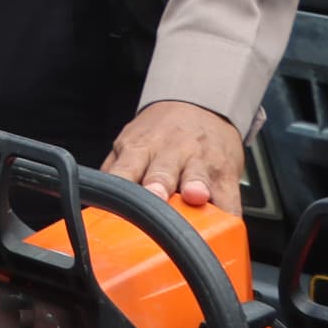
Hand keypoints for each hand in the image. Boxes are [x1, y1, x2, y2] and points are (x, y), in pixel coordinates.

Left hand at [104, 101, 245, 210]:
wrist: (199, 104)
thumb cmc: (161, 133)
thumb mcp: (131, 143)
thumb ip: (115, 171)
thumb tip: (98, 202)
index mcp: (139, 149)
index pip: (124, 170)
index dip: (121, 185)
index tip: (117, 203)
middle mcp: (169, 153)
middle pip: (161, 172)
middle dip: (157, 185)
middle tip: (154, 195)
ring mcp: (200, 162)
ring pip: (198, 177)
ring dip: (195, 186)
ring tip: (195, 196)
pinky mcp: (227, 174)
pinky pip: (229, 197)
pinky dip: (228, 214)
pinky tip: (226, 223)